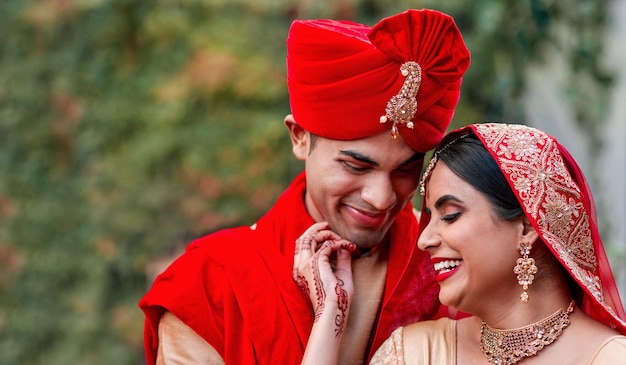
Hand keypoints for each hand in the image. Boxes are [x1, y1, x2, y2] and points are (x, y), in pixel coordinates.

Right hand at [293, 222, 355, 336]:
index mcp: (301, 271)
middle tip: (328, 225)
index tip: (327, 233)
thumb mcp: (340, 275)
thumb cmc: (337, 298)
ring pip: (311, 237)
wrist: (334, 309)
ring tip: (341, 238)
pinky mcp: (315, 263)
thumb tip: (345, 247)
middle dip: (315, 228)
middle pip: (302, 238)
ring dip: (328, 234)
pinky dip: (339, 243)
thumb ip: (341, 259)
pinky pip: (327, 245)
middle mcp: (300, 266)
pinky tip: (349, 247)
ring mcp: (305, 264)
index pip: (301, 246)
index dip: (312, 236)